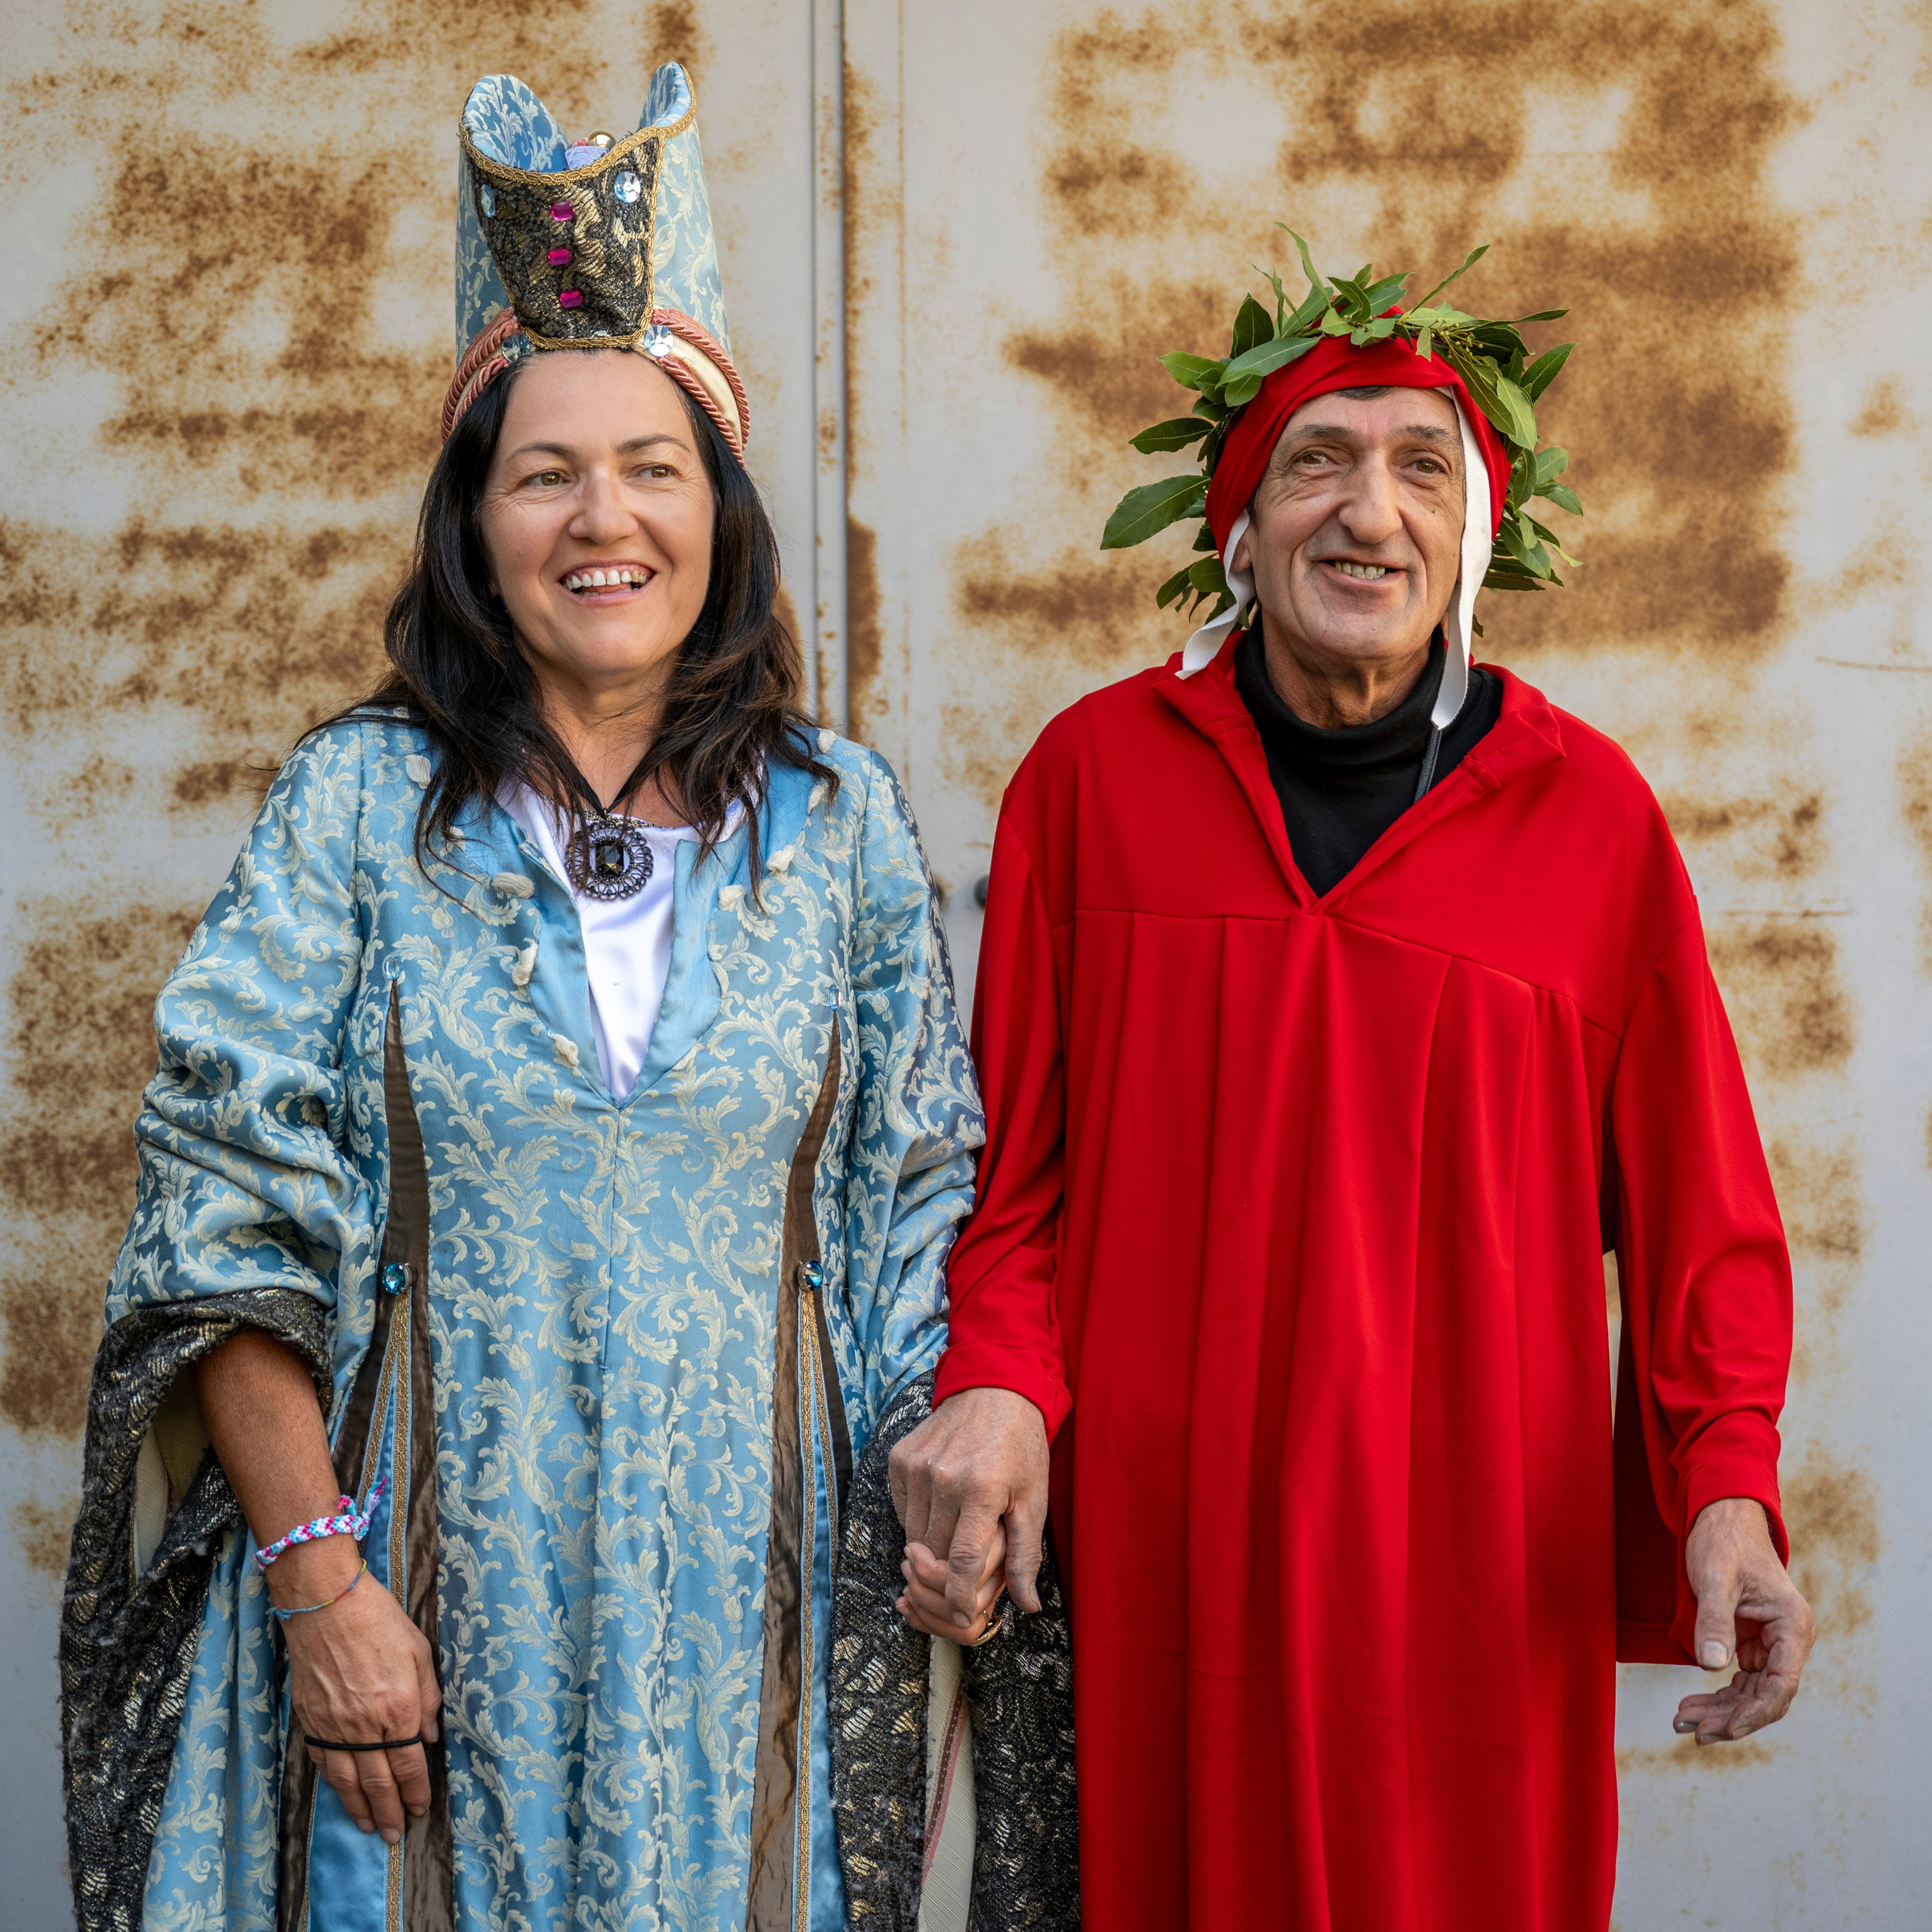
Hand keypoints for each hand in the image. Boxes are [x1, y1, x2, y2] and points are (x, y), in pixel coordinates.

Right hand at [274, 1539, 442, 1841]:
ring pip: (347, 1780)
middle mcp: (365, 1724)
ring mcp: (334, 1725)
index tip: (419, 1809)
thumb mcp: (419, 1651)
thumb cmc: (379, 1619)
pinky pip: (323, 1761)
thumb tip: (429, 1737)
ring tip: (368, 1827)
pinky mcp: (310, 1719)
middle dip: (388, 1812)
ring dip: (359, 1808)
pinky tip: (341, 1794)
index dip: (415, 1791)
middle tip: (393, 1835)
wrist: (325, 1602)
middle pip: (378, 1781)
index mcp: (398, 1707)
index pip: (409, 1765)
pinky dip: (333, 1783)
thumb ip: (428, 1697)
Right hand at [888, 1386, 1048, 1636]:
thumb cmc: (1020, 1447)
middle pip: (933, 1553)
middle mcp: (945, 1477)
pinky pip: (901, 1510)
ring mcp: (918, 1466)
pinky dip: (918, 1519)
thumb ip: (1026, 1555)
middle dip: (946, 1574)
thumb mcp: (1034, 1499)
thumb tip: (1028, 1606)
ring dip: (931, 1547)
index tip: (961, 1616)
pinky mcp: (900, 1458)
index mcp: (984, 1489)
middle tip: (964, 1570)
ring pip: (913, 1535)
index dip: (959, 1597)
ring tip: (956, 1532)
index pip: (962, 1561)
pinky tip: (941, 1505)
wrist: (993, 1389)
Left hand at [1672, 1495, 1814, 1744]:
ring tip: (1682, 1723)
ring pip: (1750, 1693)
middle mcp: (1788, 1641)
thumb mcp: (1715, 1577)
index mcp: (1792, 1627)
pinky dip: (1716, 1696)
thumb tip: (1712, 1665)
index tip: (1726, 1729)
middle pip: (1764, 1696)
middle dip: (1729, 1717)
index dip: (1756, 1712)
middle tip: (1691, 1731)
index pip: (1781, 1684)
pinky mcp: (1751, 1645)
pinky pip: (1738, 1681)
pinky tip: (1690, 1706)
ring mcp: (1770, 1646)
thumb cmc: (1724, 1541)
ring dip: (1719, 1711)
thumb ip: (1714, 1620)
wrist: (1722, 1518)